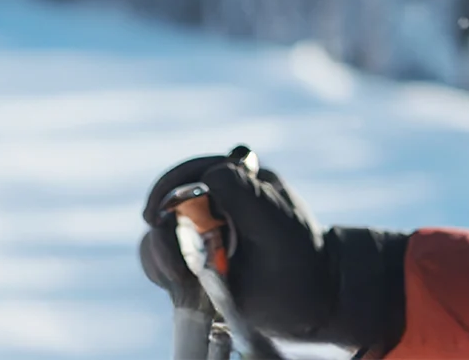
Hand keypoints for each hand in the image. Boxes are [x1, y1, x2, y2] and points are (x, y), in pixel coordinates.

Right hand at [138, 146, 409, 351]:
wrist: (310, 296)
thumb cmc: (297, 251)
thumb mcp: (274, 216)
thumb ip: (242, 190)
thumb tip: (207, 175)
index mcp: (236, 178)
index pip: (190, 173)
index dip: (169, 189)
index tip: (158, 214)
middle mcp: (212, 202)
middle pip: (165, 204)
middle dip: (163, 230)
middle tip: (174, 260)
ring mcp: (199, 234)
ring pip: (158, 236)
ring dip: (162, 255)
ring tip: (183, 278)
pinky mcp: (193, 265)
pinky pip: (162, 265)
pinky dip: (165, 273)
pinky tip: (184, 286)